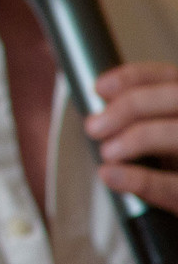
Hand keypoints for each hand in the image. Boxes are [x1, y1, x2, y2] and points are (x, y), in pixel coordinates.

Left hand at [91, 62, 177, 211]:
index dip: (135, 77)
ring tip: (107, 152)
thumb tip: (103, 102)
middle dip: (130, 107)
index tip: (99, 88)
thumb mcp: (166, 143)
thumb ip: (147, 121)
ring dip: (137, 137)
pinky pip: (177, 187)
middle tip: (94, 127)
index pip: (173, 77)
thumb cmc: (177, 172)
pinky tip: (112, 176)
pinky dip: (141, 180)